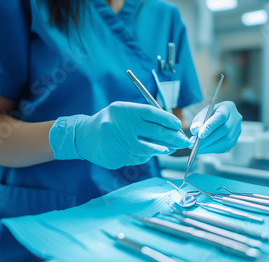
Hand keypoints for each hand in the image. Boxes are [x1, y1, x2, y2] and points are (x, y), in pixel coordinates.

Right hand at [49, 101, 190, 168]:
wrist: (84, 136)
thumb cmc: (111, 122)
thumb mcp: (124, 112)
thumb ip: (144, 118)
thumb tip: (172, 128)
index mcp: (124, 110)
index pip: (152, 113)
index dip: (168, 120)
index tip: (178, 125)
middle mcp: (120, 125)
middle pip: (155, 133)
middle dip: (174, 138)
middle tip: (183, 141)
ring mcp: (117, 143)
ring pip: (148, 149)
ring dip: (162, 150)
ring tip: (168, 149)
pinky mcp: (115, 158)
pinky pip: (138, 159)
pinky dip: (145, 156)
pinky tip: (145, 152)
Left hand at [189, 101, 241, 153]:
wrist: (220, 119)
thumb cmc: (210, 115)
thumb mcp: (202, 114)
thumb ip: (198, 121)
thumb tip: (195, 130)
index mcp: (228, 107)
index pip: (220, 116)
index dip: (210, 126)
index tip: (200, 135)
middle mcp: (236, 118)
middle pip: (225, 130)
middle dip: (209, 139)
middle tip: (195, 144)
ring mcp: (237, 130)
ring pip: (226, 141)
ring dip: (210, 146)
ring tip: (198, 148)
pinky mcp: (235, 139)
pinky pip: (225, 147)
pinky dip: (213, 150)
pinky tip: (204, 149)